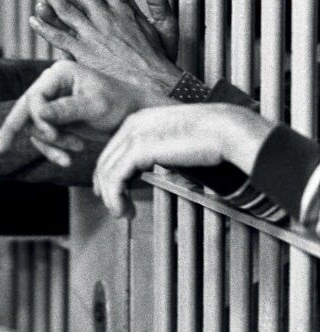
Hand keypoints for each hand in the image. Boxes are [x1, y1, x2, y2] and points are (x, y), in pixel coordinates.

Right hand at [0, 60, 156, 165]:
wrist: (134, 116)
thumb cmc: (119, 104)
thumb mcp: (94, 106)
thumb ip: (66, 109)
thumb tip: (39, 112)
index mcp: (59, 73)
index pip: (34, 96)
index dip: (38, 118)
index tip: (53, 134)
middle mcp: (52, 85)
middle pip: (26, 111)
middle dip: (37, 133)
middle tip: (33, 152)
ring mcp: (53, 102)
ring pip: (34, 127)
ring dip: (50, 144)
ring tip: (71, 154)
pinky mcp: (57, 119)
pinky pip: (44, 136)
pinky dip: (53, 149)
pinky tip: (67, 159)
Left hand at [29, 0, 181, 94]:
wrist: (152, 87)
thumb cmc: (159, 61)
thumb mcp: (166, 27)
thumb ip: (158, 1)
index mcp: (124, 12)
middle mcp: (106, 20)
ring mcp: (93, 36)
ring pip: (66, 9)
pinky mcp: (84, 55)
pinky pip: (60, 39)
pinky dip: (46, 28)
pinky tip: (33, 17)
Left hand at [94, 104, 273, 217]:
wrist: (225, 129)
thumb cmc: (212, 135)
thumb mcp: (178, 140)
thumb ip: (164, 149)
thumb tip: (159, 166)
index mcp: (142, 119)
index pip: (114, 148)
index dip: (110, 173)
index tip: (115, 193)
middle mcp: (134, 123)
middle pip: (106, 160)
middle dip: (107, 187)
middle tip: (118, 208)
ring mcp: (135, 135)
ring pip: (108, 171)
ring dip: (111, 198)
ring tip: (122, 213)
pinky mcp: (139, 149)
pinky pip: (115, 178)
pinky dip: (115, 197)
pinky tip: (123, 210)